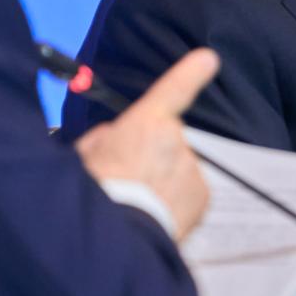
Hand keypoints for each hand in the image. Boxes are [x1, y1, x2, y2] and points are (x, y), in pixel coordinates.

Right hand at [76, 48, 219, 239]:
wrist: (113, 237)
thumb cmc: (94, 190)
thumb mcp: (87, 153)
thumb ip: (108, 136)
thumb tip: (118, 136)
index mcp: (146, 122)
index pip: (175, 88)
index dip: (191, 72)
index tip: (208, 59)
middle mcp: (175, 140)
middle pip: (166, 143)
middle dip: (152, 156)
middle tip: (127, 180)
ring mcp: (192, 168)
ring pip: (177, 170)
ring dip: (162, 181)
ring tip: (137, 202)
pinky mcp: (202, 196)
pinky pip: (188, 194)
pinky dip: (175, 202)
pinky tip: (153, 214)